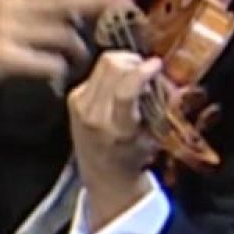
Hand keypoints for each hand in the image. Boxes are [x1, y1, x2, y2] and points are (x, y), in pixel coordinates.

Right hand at [0, 0, 129, 95]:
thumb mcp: (7, 8)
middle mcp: (10, 4)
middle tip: (122, 3)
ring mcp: (6, 29)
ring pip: (60, 32)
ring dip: (77, 47)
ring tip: (76, 55)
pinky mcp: (4, 55)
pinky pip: (47, 60)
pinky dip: (58, 67)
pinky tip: (56, 70)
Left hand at [68, 51, 163, 225]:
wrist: (102, 172)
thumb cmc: (134, 156)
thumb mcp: (153, 138)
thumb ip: (156, 108)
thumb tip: (159, 76)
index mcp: (118, 129)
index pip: (125, 91)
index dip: (142, 72)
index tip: (157, 64)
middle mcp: (95, 115)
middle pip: (112, 66)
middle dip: (134, 61)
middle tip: (148, 69)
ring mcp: (80, 104)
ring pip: (103, 63)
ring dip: (124, 62)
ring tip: (137, 73)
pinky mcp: (74, 97)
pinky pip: (96, 72)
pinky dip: (113, 71)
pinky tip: (122, 82)